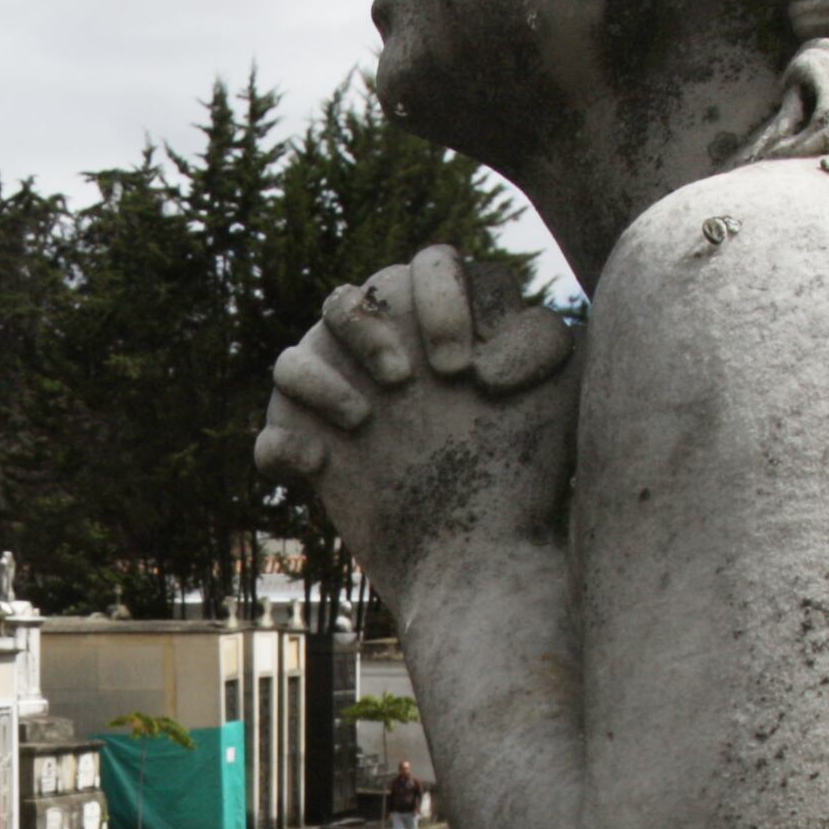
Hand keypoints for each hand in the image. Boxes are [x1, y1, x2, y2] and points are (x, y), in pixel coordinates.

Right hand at [255, 241, 575, 571]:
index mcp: (441, 325)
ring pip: (292, 357)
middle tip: (405, 383)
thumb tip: (478, 350)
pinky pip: (270, 441)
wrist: (486, 561)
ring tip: (364, 421)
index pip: (432, 267)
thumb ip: (542, 337)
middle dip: (373, 332)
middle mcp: (384, 355)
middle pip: (352, 299)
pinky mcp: (311, 458)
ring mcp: (339, 404)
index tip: (462, 372)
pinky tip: (318, 469)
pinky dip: (284, 449)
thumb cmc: (527, 472)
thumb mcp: (559, 396)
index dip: (441, 303)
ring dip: (321, 380)